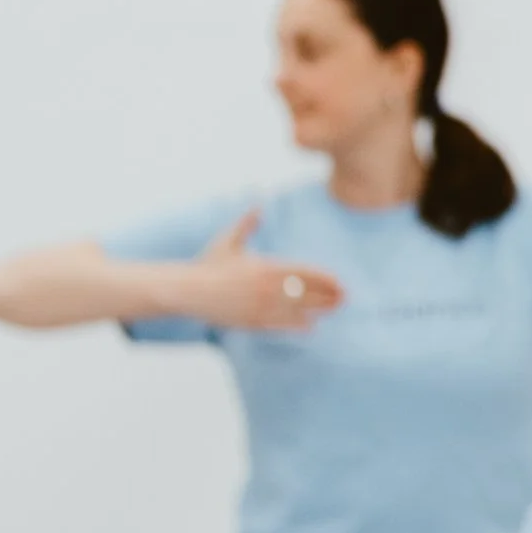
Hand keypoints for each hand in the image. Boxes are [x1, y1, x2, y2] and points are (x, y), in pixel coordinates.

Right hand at [173, 209, 344, 331]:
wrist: (186, 290)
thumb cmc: (208, 263)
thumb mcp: (228, 240)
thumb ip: (247, 224)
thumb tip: (258, 206)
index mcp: (265, 267)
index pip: (305, 274)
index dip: (326, 279)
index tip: (340, 283)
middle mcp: (266, 288)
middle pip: (307, 293)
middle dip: (328, 295)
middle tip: (345, 298)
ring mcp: (260, 307)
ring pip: (297, 310)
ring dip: (318, 310)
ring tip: (333, 309)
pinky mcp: (251, 322)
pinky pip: (280, 325)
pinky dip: (297, 325)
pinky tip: (310, 326)